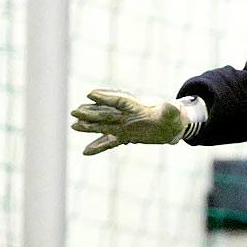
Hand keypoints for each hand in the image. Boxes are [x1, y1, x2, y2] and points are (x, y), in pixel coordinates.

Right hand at [70, 89, 184, 154]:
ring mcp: (122, 126)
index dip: (105, 97)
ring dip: (89, 126)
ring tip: (74, 126)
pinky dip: (98, 146)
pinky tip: (86, 152)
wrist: (169, 124)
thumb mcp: (173, 112)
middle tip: (75, 111)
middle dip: (90, 112)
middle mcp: (125, 115)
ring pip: (102, 126)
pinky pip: (108, 142)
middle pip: (105, 112)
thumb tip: (172, 106)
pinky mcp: (123, 136)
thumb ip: (171, 109)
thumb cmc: (171, 115)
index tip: (90, 94)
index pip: (118, 100)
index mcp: (136, 106)